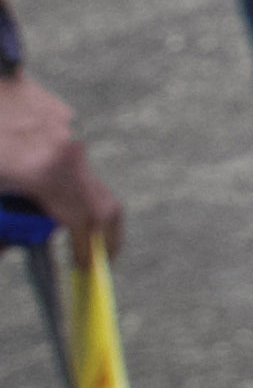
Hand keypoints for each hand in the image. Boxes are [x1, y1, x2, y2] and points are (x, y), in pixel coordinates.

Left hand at [0, 74, 119, 255]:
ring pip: (85, 180)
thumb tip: (12, 248)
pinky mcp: (62, 116)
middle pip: (104, 206)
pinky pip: (68, 154)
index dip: (86, 252)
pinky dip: (58, 173)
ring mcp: (68, 132)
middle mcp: (66, 153)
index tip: (86, 271)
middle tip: (101, 257)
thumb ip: (2, 222)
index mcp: (43, 172)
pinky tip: (26, 167)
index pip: (81, 224)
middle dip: (108, 237)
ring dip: (76, 203)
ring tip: (54, 214)